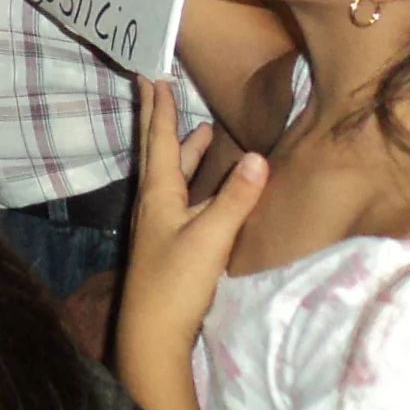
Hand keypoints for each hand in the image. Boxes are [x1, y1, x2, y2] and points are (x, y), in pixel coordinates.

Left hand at [116, 80, 267, 399]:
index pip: (159, 140)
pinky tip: (207, 188)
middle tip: (158, 86)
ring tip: (200, 132)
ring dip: (184, 151)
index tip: (151, 75)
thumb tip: (258, 156)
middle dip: (161, 119)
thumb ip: (236, 199)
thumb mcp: (211, 238)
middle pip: (159, 152)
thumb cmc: (176, 283)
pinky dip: (193, 181)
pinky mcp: (171, 243)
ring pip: (172, 175)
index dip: (158, 108)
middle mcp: (155, 202)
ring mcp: (161, 224)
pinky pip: (182, 197)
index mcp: (158, 194)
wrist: (153, 334)